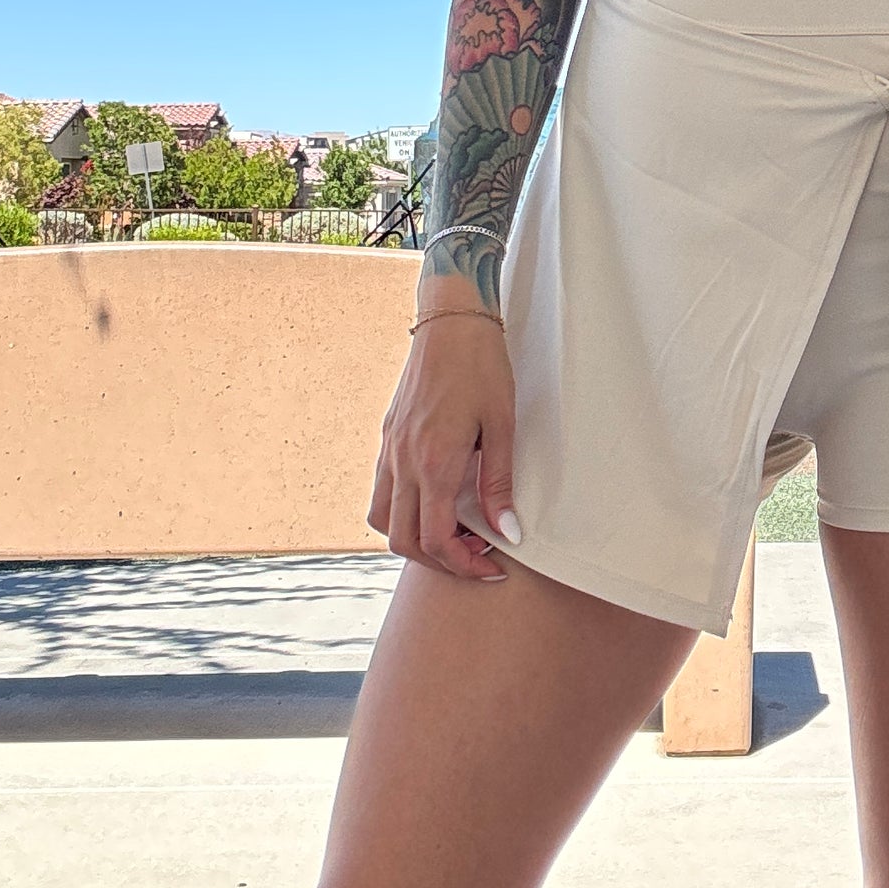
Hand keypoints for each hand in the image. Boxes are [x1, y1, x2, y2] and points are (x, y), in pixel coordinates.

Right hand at [370, 307, 518, 581]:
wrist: (451, 319)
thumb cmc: (481, 366)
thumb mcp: (501, 425)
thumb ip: (498, 483)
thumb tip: (506, 532)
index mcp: (433, 463)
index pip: (435, 540)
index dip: (463, 566)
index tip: (491, 568)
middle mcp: (402, 461)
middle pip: (404, 541)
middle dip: (440, 561)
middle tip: (477, 557)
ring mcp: (389, 449)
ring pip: (384, 520)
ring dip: (414, 539)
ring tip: (453, 532)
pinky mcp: (387, 437)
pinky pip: (382, 491)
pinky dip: (403, 511)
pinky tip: (435, 500)